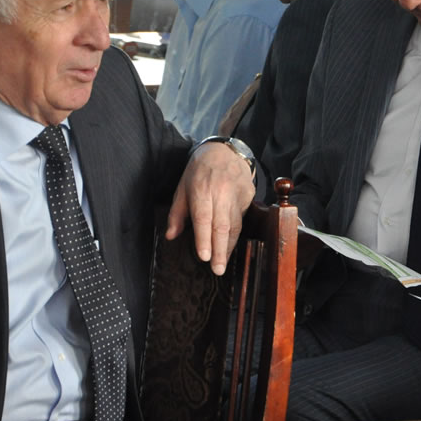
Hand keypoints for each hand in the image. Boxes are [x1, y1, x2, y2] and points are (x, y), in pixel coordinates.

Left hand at [166, 142, 255, 274]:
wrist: (224, 151)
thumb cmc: (199, 170)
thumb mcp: (182, 188)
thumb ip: (177, 213)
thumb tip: (171, 235)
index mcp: (202, 189)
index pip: (203, 218)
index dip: (204, 239)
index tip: (204, 257)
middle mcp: (221, 192)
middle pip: (222, 226)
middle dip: (220, 250)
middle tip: (218, 269)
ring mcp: (238, 194)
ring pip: (235, 225)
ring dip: (228, 246)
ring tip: (222, 262)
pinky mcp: (249, 196)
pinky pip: (242, 219)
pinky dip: (235, 233)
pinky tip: (229, 244)